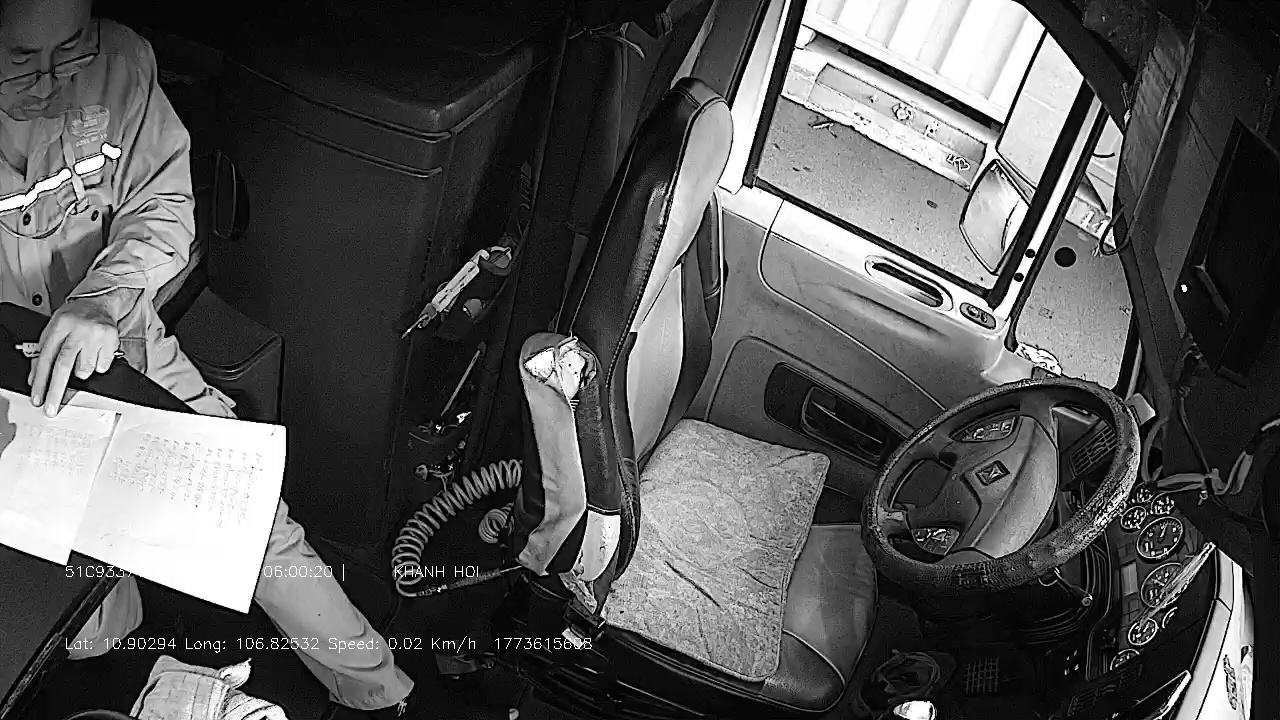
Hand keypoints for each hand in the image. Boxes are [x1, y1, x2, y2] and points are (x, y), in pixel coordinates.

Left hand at [29, 298, 119, 415]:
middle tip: (52, 407)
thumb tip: (36, 379)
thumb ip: (44, 352)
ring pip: (86, 369)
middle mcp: (78, 329)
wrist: (100, 301)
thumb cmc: (74, 317)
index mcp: (59, 326)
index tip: (38, 398)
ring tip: (82, 358)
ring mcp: (96, 334)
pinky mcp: (111, 339)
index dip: (41, 381)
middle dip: (56, 390)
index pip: (46, 358)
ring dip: (82, 371)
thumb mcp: (54, 329)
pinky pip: (102, 366)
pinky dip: (97, 365)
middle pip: (64, 366)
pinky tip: (95, 353)